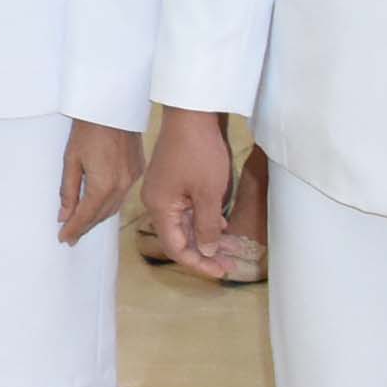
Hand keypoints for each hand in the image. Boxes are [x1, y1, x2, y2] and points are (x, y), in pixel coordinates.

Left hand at [59, 118, 143, 245]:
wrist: (112, 108)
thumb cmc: (88, 129)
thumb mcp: (70, 159)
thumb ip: (68, 190)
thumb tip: (64, 215)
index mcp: (103, 185)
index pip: (86, 215)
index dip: (74, 228)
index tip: (63, 239)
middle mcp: (121, 186)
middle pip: (101, 215)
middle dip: (85, 226)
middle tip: (70, 236)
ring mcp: (132, 180)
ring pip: (113, 208)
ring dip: (97, 218)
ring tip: (82, 225)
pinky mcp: (137, 172)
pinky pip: (122, 196)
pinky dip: (109, 205)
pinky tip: (100, 207)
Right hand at [143, 111, 245, 278]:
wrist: (191, 114)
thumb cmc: (200, 153)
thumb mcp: (209, 195)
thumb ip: (207, 226)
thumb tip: (207, 250)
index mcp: (159, 206)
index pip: (175, 247)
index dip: (198, 263)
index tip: (222, 271)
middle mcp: (156, 201)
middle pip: (178, 237)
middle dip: (203, 252)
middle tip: (229, 265)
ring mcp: (164, 190)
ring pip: (183, 223)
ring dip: (205, 237)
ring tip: (229, 248)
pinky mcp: (173, 181)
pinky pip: (186, 209)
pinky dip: (202, 220)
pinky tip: (221, 225)